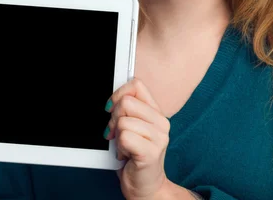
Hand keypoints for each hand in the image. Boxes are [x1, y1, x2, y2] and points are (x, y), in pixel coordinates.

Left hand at [104, 77, 170, 199]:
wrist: (145, 186)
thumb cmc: (135, 155)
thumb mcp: (133, 128)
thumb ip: (128, 111)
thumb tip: (112, 99)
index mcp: (156, 112)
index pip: (136, 85)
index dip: (118, 94)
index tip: (110, 108)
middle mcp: (161, 122)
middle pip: (126, 102)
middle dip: (113, 118)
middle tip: (115, 133)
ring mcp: (159, 137)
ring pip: (123, 121)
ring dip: (117, 136)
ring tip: (125, 146)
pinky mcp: (151, 152)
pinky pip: (124, 137)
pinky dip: (119, 147)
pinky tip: (126, 155)